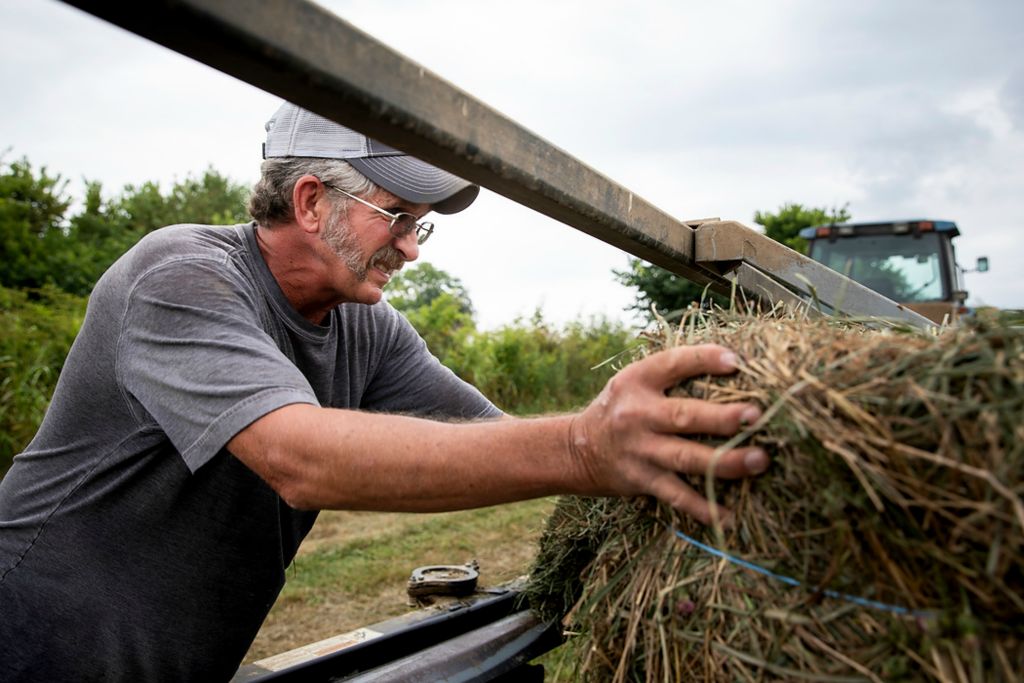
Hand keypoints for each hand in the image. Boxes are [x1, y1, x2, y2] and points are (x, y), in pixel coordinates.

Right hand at [568, 343, 767, 524]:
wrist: (577, 449)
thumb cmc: (622, 407)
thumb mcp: (636, 379)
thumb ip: (673, 371)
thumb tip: (734, 362)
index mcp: (638, 380)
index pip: (673, 363)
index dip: (705, 360)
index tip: (737, 362)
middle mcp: (637, 414)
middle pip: (685, 416)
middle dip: (723, 418)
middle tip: (757, 417)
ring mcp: (640, 450)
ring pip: (686, 458)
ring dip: (725, 461)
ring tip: (759, 461)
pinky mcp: (642, 479)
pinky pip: (676, 495)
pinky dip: (702, 507)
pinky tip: (729, 515)